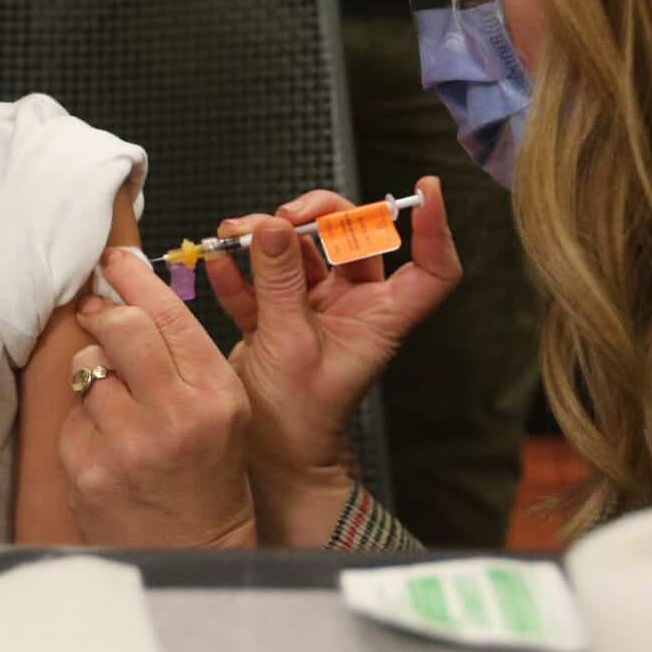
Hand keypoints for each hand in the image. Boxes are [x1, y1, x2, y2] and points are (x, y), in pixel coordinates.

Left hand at [57, 250, 256, 548]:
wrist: (196, 552)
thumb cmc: (208, 474)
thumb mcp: (222, 410)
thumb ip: (182, 357)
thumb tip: (122, 298)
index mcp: (215, 394)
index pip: (168, 315)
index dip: (135, 277)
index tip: (114, 258)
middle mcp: (174, 415)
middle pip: (121, 328)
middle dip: (106, 313)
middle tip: (99, 311)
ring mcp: (126, 444)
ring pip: (87, 368)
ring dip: (95, 375)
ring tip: (117, 404)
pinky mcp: (87, 469)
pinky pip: (71, 416)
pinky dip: (84, 421)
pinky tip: (107, 444)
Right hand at [205, 177, 461, 541]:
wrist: (267, 461)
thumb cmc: (297, 419)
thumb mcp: (288, 343)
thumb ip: (280, 281)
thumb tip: (271, 227)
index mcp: (381, 316)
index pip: (430, 268)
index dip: (434, 228)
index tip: (423, 190)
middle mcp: (354, 307)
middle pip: (354, 239)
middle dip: (319, 217)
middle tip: (282, 217)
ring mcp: (315, 309)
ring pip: (302, 251)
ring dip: (267, 237)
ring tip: (234, 233)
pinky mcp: (277, 316)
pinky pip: (262, 279)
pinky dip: (240, 269)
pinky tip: (217, 259)